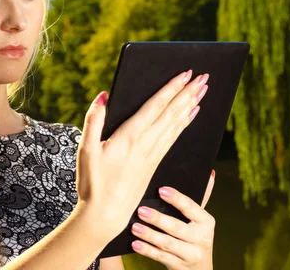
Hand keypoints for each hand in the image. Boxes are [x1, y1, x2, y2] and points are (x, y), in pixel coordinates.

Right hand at [74, 70, 209, 240]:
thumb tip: (103, 95)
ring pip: (176, 124)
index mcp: (129, 137)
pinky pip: (174, 137)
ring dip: (191, 104)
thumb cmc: (93, 182)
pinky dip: (185, 123)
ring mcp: (152, 154)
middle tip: (204, 77)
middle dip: (188, 93)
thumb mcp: (85, 150)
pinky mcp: (154, 163)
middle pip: (171, 113)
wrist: (105, 215)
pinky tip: (192, 114)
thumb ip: (94, 120)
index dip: (171, 89)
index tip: (185, 74)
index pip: (155, 106)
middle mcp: (145, 144)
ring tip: (203, 90)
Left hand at [129, 170, 216, 269]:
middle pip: (177, 228)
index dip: (177, 199)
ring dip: (150, 235)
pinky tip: (135, 244)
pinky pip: (161, 257)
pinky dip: (147, 251)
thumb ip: (202, 197)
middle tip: (141, 210)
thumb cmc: (196, 236)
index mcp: (206, 222)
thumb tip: (209, 173)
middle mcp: (201, 239)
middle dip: (158, 219)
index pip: (191, 208)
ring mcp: (190, 255)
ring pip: (167, 244)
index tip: (161, 190)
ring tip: (134, 226)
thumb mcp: (200, 220)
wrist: (200, 269)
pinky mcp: (179, 266)